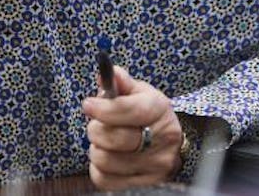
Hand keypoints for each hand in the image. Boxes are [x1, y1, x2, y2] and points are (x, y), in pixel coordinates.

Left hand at [82, 66, 182, 189]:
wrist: (171, 145)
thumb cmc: (149, 115)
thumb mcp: (140, 93)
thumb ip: (121, 83)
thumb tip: (106, 73)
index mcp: (160, 110)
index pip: (131, 110)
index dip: (104, 108)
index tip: (87, 104)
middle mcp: (162, 140)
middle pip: (114, 138)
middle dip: (96, 129)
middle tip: (96, 124)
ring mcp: (155, 166)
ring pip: (106, 160)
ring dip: (96, 149)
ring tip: (104, 142)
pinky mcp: (145, 185)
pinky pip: (105, 180)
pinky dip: (99, 169)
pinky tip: (108, 158)